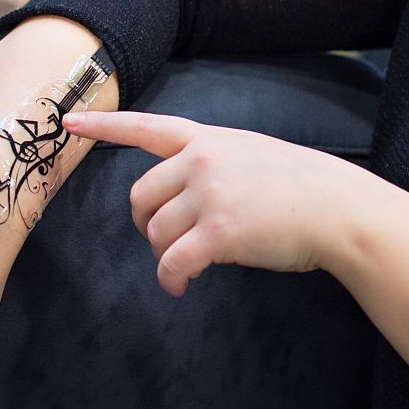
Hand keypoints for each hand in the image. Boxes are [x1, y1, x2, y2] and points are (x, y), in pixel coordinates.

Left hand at [63, 110, 375, 296]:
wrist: (339, 209)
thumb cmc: (304, 188)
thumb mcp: (255, 153)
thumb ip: (216, 162)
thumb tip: (188, 194)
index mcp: (210, 139)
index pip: (147, 127)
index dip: (104, 125)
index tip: (69, 121)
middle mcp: (203, 160)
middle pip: (141, 195)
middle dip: (146, 225)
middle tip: (166, 242)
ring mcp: (210, 194)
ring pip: (156, 232)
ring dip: (163, 256)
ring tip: (184, 269)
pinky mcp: (218, 232)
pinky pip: (172, 262)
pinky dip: (171, 280)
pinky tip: (182, 286)